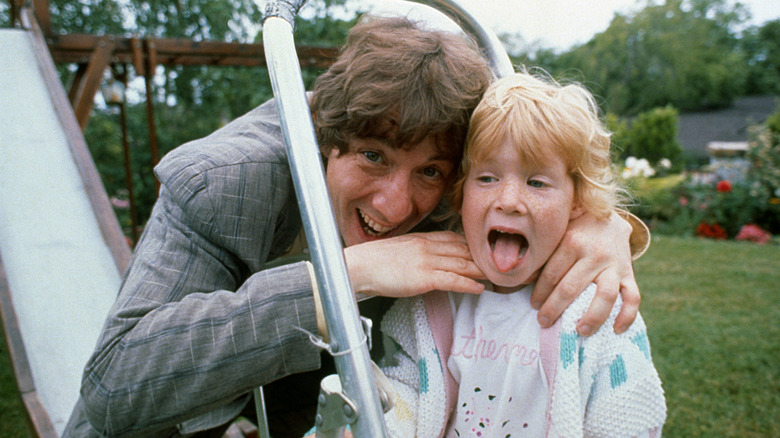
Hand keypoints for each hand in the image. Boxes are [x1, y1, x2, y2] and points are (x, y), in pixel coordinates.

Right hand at [344, 231, 484, 297]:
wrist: (359, 265)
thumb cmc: (374, 261)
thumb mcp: (400, 249)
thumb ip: (417, 251)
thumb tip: (427, 259)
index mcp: (422, 238)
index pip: (454, 239)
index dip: (471, 246)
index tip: (483, 253)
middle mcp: (428, 247)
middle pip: (463, 251)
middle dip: (481, 258)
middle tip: (497, 265)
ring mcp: (427, 261)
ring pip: (462, 264)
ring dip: (481, 272)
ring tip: (495, 278)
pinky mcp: (424, 278)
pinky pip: (453, 280)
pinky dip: (468, 284)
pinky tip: (479, 289)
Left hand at [530, 211, 639, 334]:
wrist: (609, 219)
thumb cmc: (575, 230)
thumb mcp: (558, 234)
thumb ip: (544, 256)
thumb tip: (524, 281)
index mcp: (572, 241)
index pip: (551, 274)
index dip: (540, 293)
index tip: (534, 305)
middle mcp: (595, 253)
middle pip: (571, 288)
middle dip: (554, 308)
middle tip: (544, 322)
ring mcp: (614, 264)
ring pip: (605, 295)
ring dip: (592, 317)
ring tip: (579, 331)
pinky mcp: (629, 273)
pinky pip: (633, 297)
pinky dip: (627, 316)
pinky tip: (616, 330)